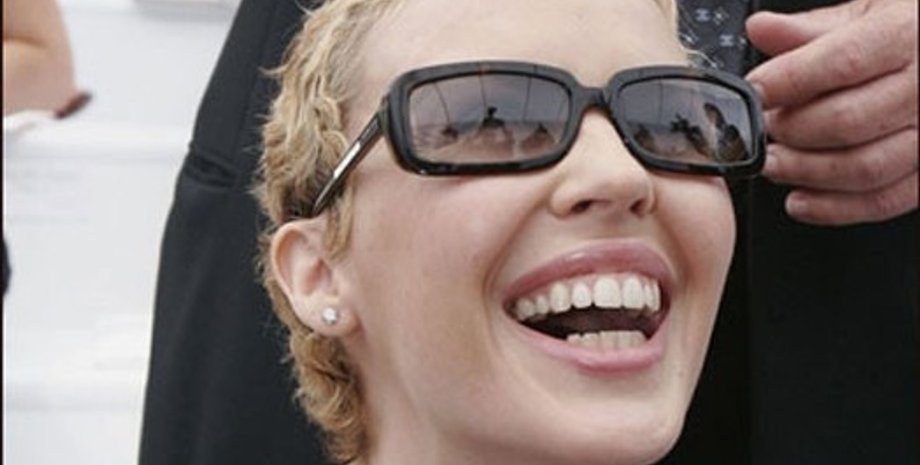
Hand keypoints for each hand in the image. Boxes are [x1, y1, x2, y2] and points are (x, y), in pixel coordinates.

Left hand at [746, 0, 917, 225]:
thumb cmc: (913, 31)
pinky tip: (800, 200)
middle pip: (847, 121)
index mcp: (907, 36)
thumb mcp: (870, 12)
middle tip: (765, 129)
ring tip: (774, 163)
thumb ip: (812, 28)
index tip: (756, 92)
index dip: (789, 81)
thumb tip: (762, 29)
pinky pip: (885, 199)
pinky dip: (835, 207)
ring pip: (864, 167)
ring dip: (806, 172)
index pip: (842, 63)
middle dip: (791, 131)